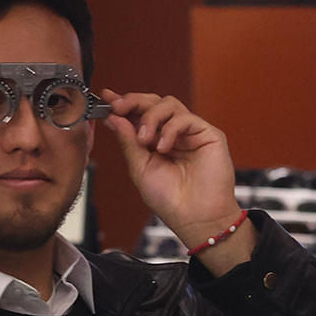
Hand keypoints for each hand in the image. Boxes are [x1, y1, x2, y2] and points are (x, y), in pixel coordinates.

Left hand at [100, 90, 253, 272]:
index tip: (106, 98)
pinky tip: (163, 148)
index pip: (139, 114)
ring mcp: (190, 133)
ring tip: (144, 139)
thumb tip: (114, 118)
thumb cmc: (171, 200)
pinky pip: (186, 118)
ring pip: (168, 104)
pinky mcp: (208, 134)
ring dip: (150, 117)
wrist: (195, 218)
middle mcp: (173, 134)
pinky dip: (170, 129)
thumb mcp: (140, 169)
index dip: (123, 103)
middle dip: (133, 101)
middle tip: (118, 107)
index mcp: (155, 141)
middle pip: (153, 102)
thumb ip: (128, 142)